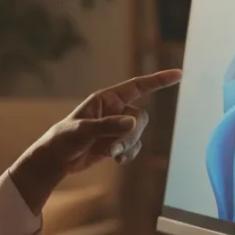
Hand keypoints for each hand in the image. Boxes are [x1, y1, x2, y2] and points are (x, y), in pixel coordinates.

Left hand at [9, 69, 182, 213]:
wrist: (56, 159)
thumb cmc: (64, 139)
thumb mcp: (83, 131)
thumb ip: (108, 126)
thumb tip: (133, 122)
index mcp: (106, 99)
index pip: (137, 86)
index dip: (158, 80)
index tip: (178, 75)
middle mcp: (114, 110)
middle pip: (141, 118)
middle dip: (131, 134)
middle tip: (114, 148)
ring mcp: (116, 127)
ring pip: (138, 134)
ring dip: (128, 145)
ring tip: (111, 154)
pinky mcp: (116, 142)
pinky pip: (134, 146)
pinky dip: (128, 153)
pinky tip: (117, 160)